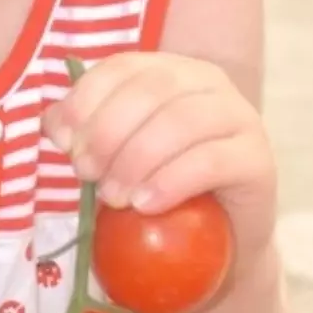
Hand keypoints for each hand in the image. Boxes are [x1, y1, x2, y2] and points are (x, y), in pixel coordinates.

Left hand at [44, 53, 277, 267]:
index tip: (62, 142)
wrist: (214, 245)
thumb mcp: (113, 159)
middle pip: (151, 90)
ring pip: (182, 121)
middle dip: (108, 132)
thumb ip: (85, 136)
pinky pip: (212, 161)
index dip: (86, 100)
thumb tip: (54, 126)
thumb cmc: (154, 192)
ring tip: (114, 197)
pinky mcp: (257, 159)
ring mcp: (239, 117)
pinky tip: (146, 205)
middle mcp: (208, 83)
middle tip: (85, 173)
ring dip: (137, 159)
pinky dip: (171, 181)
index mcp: (169, 70)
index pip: (122, 67)